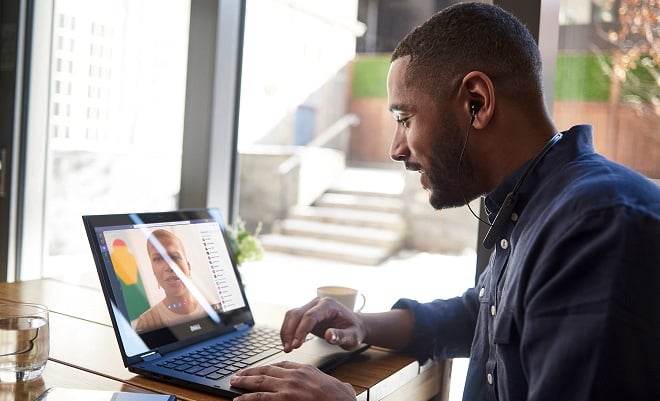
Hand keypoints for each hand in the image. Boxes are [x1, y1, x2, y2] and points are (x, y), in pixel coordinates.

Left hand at [230, 361, 355, 400]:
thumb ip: (318, 380)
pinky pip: (260, 397)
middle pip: (267, 370)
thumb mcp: (329, 382)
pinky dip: (247, 398)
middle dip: (250, 372)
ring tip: (234, 382)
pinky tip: (238, 399)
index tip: (259, 369)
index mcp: (305, 368)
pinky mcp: (284, 399)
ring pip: (260, 381)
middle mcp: (294, 374)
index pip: (281, 364)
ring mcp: (288, 386)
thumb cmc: (339, 397)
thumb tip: (322, 385)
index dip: (267, 367)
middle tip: (238, 374)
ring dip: (244, 381)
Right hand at [280, 297, 364, 351]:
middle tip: (289, 348)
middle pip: (297, 314)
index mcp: (329, 305)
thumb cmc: (354, 330)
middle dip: (290, 332)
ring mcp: (310, 307)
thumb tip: (329, 335)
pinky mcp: (306, 314)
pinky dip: (288, 331)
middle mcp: (317, 303)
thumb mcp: (352, 336)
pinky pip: (292, 320)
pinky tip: (289, 343)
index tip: (296, 345)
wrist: (354, 326)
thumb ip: (341, 336)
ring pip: (291, 316)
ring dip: (286, 332)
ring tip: (287, 348)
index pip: (310, 316)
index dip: (301, 330)